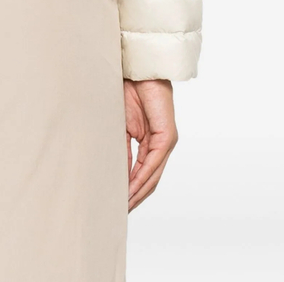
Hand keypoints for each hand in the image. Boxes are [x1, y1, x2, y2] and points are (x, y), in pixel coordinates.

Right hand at [124, 78, 177, 210]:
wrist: (137, 70)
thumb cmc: (127, 91)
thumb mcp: (120, 126)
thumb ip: (121, 148)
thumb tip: (117, 174)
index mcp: (150, 140)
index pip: (143, 172)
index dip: (132, 189)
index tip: (119, 203)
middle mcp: (161, 144)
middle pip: (150, 179)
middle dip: (135, 197)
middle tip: (121, 212)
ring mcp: (166, 141)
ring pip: (153, 175)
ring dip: (138, 192)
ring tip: (124, 206)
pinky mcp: (167, 136)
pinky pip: (154, 162)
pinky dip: (142, 177)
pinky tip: (130, 188)